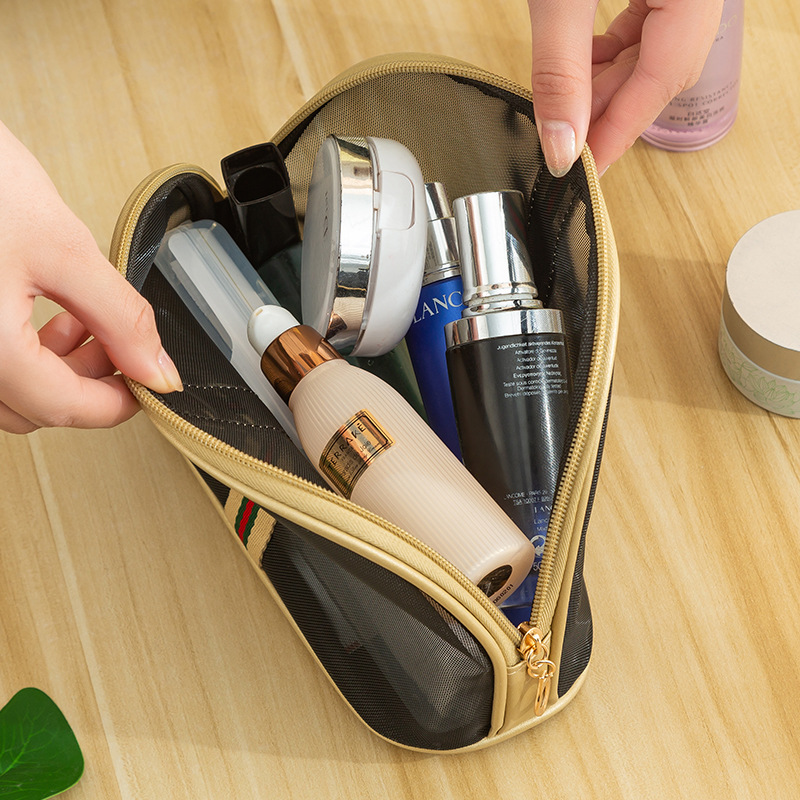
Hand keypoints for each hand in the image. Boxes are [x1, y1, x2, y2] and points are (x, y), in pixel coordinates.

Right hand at [0, 122, 181, 433]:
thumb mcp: (62, 248)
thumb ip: (120, 317)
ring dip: (57, 367)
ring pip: (9, 391)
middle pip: (35, 408)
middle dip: (88, 381)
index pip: (65, 409)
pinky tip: (46, 312)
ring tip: (84, 318)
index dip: (120, 402)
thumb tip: (156, 370)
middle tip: (119, 342)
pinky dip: (24, 351)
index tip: (150, 383)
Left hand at [528, 0, 724, 175]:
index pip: (664, 78)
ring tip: (567, 107)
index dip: (619, 131)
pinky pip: (649, 22)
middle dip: (611, 110)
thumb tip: (562, 143)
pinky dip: (613, 52)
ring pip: (657, 49)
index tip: (588, 169)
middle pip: (665, 69)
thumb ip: (560, 68)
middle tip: (567, 142)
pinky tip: (582, 66)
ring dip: (608, 84)